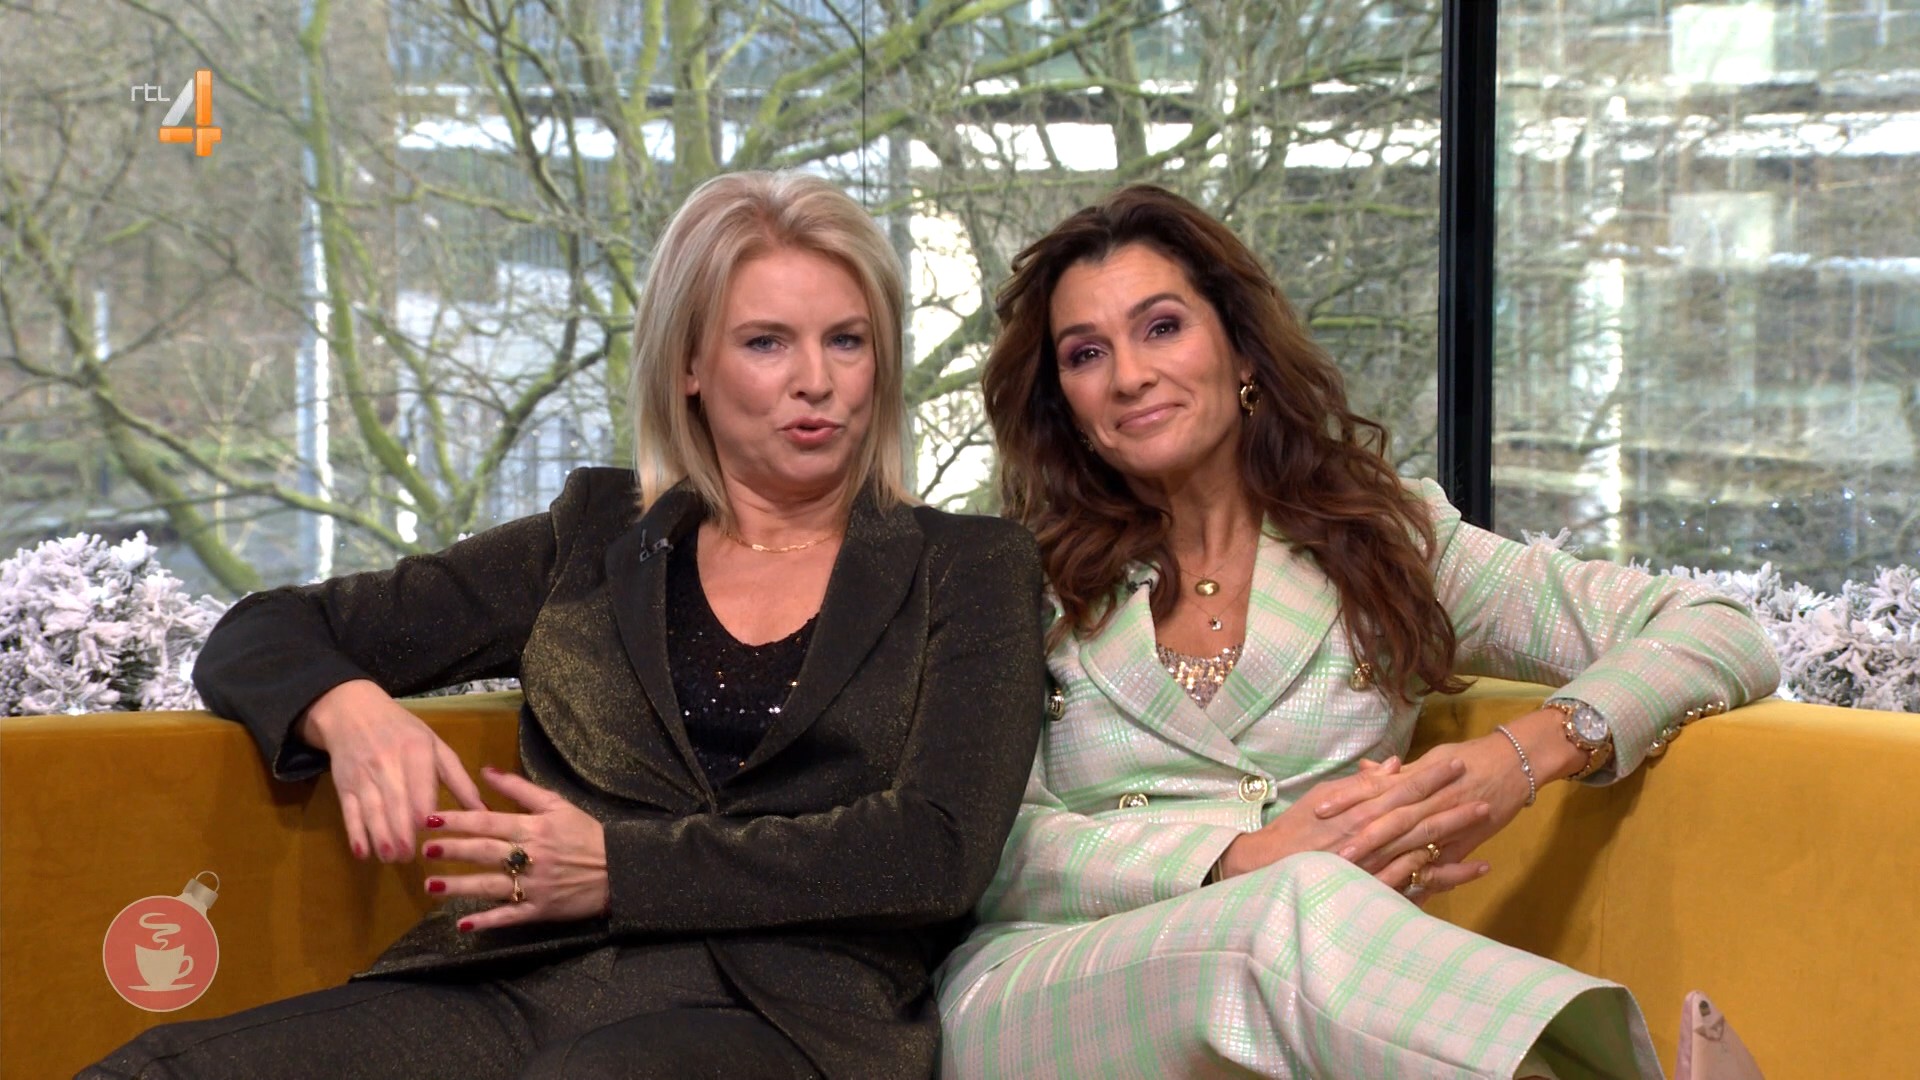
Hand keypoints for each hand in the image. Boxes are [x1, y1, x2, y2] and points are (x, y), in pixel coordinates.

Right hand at [299, 679, 485, 862]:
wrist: (352, 712)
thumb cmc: (403, 731)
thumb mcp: (436, 747)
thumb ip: (460, 780)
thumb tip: (485, 811)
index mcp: (416, 751)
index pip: (420, 785)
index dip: (423, 810)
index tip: (432, 832)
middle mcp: (388, 763)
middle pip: (395, 803)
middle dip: (401, 832)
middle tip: (410, 858)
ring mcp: (363, 775)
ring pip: (372, 810)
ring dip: (380, 837)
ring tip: (391, 858)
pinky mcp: (344, 785)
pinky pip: (349, 812)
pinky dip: (354, 833)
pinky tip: (362, 853)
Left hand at [424, 766, 609, 931]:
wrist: (619, 869)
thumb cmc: (585, 834)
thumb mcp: (557, 804)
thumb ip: (520, 788)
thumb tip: (486, 770)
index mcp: (535, 828)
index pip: (489, 821)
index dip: (459, 820)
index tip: (430, 819)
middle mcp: (532, 856)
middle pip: (486, 852)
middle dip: (454, 850)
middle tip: (426, 850)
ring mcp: (535, 886)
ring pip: (492, 886)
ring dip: (460, 887)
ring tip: (431, 886)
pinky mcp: (540, 910)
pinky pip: (510, 917)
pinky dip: (487, 921)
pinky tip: (463, 924)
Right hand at [1217, 757, 1491, 895]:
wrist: (1272, 870)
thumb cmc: (1297, 830)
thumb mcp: (1324, 796)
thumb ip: (1360, 784)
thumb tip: (1391, 766)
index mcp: (1360, 809)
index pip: (1402, 787)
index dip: (1431, 775)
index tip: (1456, 763)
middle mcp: (1373, 833)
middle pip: (1421, 813)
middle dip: (1453, 799)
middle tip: (1484, 788)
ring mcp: (1379, 862)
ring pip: (1426, 843)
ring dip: (1457, 829)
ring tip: (1486, 816)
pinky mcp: (1381, 886)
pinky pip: (1423, 879)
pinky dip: (1452, 873)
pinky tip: (1477, 867)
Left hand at [1331, 710, 1580, 869]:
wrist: (1516, 761)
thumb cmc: (1468, 757)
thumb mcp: (1429, 759)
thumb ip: (1395, 774)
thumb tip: (1364, 770)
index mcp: (1416, 780)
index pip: (1374, 789)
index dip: (1347, 799)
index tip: (1319, 809)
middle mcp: (1429, 802)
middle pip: (1390, 821)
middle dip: (1362, 837)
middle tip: (1333, 853)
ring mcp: (1449, 825)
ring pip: (1413, 845)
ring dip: (1388, 862)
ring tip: (1363, 877)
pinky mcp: (1466, 843)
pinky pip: (1443, 866)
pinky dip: (1426, 880)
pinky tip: (1406, 896)